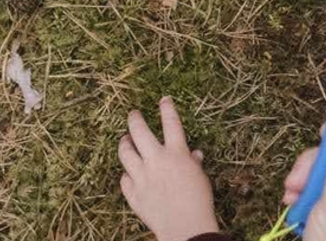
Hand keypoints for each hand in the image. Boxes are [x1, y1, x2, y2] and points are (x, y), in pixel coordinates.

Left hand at [118, 99, 219, 240]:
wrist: (185, 227)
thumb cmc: (199, 202)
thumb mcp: (200, 178)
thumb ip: (193, 163)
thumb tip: (194, 155)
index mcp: (176, 154)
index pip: (171, 123)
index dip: (167, 108)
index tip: (163, 99)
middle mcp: (156, 161)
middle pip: (140, 132)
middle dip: (135, 120)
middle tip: (133, 114)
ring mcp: (142, 177)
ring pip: (126, 153)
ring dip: (124, 144)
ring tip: (124, 140)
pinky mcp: (134, 194)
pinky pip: (124, 180)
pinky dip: (127, 175)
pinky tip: (129, 173)